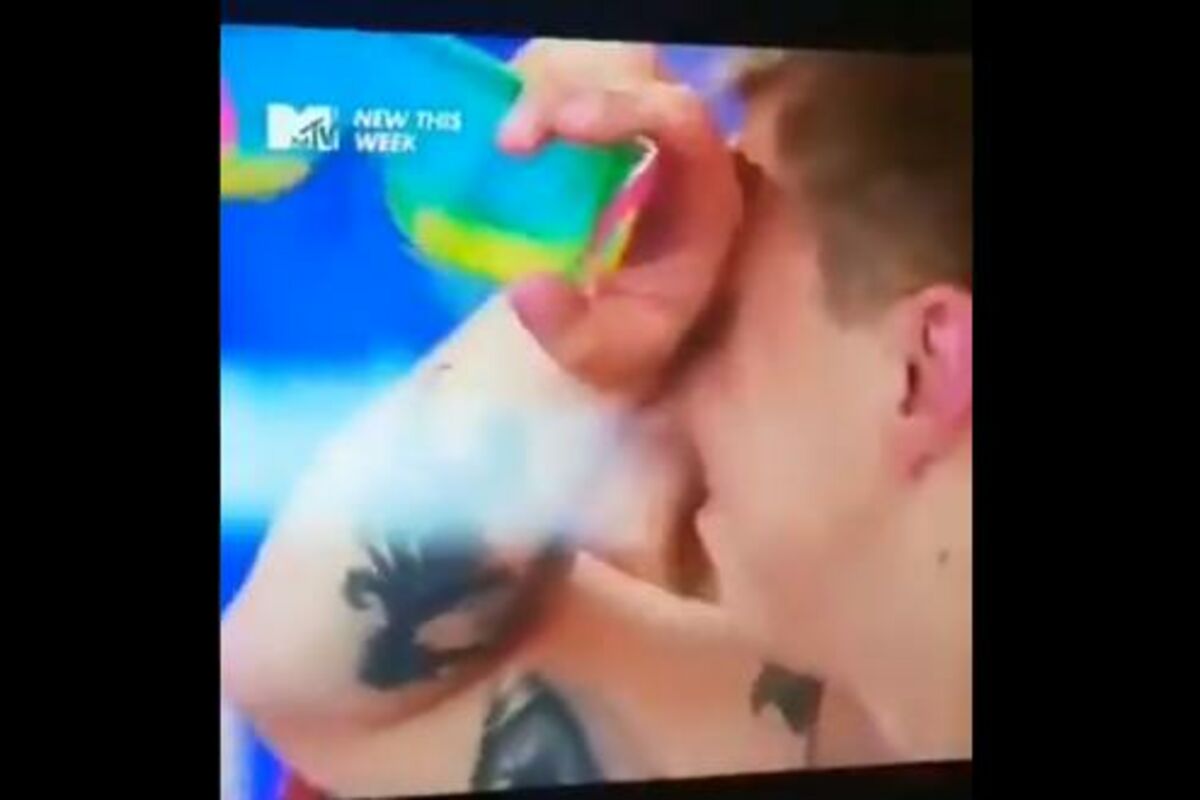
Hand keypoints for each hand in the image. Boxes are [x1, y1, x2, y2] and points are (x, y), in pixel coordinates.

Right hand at [500, 41, 742, 397]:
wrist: (667, 344)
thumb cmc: (645, 340)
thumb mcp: (612, 352)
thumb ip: (571, 330)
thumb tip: (522, 287)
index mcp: (703, 189)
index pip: (678, 116)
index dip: (620, 107)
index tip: (557, 127)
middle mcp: (683, 144)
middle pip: (633, 73)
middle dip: (563, 92)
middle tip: (508, 143)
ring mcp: (646, 127)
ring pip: (601, 65)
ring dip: (546, 86)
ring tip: (505, 138)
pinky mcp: (612, 127)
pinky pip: (577, 80)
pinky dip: (538, 92)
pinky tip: (509, 133)